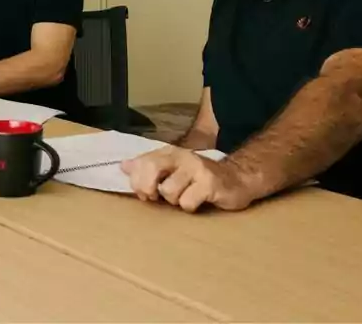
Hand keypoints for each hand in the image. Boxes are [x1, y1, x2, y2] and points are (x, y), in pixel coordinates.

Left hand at [121, 146, 256, 212]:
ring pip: (168, 191)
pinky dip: (190, 207)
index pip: (141, 162)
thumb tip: (123, 166)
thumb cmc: (200, 179)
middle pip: (150, 168)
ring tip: (185, 197)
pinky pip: (187, 202)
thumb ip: (148, 167)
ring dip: (174, 201)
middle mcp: (181, 156)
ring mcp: (195, 168)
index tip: (145, 193)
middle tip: (157, 197)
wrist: (238, 179)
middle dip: (147, 188)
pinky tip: (199, 201)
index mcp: (169, 152)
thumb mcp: (173, 170)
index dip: (137, 181)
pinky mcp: (209, 183)